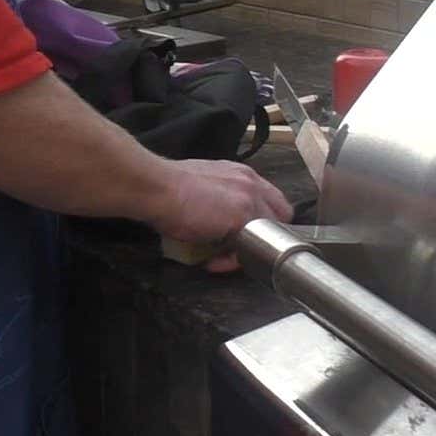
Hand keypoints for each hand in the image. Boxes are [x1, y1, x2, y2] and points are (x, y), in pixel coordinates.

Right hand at [148, 159, 292, 272]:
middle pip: (279, 217)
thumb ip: (220, 197)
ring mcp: (250, 201)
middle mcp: (251, 183)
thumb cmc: (168, 185)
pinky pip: (246, 251)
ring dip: (246, 250)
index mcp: (241, 174)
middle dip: (263, 236)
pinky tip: (211, 261)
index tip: (242, 233)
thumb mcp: (203, 184)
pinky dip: (230, 261)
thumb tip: (218, 218)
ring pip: (266, 236)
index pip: (270, 200)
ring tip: (220, 257)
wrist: (157, 186)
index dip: (260, 220)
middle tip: (240, 248)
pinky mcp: (242, 220)